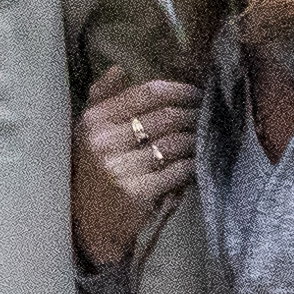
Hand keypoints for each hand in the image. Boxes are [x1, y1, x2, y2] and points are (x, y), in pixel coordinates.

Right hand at [72, 71, 194, 264]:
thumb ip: (101, 98)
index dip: (180, 90)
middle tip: (208, 116)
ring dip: (197, 139)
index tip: (196, 94)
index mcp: (95, 120)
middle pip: (167, 116)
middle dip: (194, 114)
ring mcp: (121, 168)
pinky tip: (197, 163)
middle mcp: (104, 141)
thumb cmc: (90, 172)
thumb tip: (119, 68)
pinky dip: (193, 164)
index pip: (148, 93)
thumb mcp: (86, 132)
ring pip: (176, 142)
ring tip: (205, 137)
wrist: (86, 224)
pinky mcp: (137, 192)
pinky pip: (178, 170)